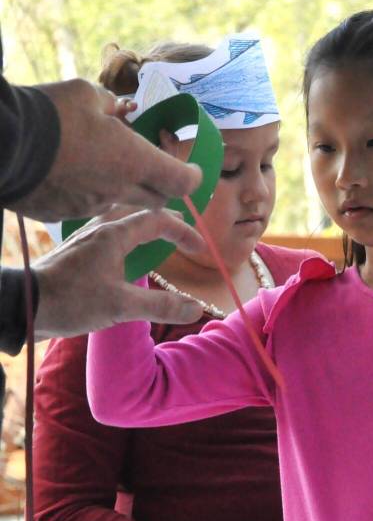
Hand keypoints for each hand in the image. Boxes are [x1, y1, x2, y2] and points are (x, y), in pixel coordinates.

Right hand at [14, 78, 201, 220]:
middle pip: (157, 198)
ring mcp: (90, 205)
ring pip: (119, 201)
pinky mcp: (61, 213)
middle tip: (153, 167)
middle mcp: (120, 189)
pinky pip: (84, 205)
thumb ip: (110, 106)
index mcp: (136, 161)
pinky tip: (68, 174)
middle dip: (162, 185)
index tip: (192, 170)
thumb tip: (117, 110)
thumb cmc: (49, 113)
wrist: (1, 142)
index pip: (183, 181)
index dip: (193, 176)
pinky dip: (86, 192)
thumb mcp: (86, 95)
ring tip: (101, 163)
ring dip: (121, 187)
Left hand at [32, 209, 205, 337]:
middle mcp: (100, 229)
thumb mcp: (121, 306)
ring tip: (159, 236)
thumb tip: (196, 307)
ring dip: (145, 225)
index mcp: (114, 235)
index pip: (158, 221)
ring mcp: (85, 239)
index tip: (200, 248)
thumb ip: (161, 306)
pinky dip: (128, 235)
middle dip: (165, 220)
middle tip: (184, 229)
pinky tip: (125, 250)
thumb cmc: (71, 301)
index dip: (183, 232)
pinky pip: (109, 233)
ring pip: (122, 220)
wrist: (24, 305)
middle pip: (139, 213)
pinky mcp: (76, 251)